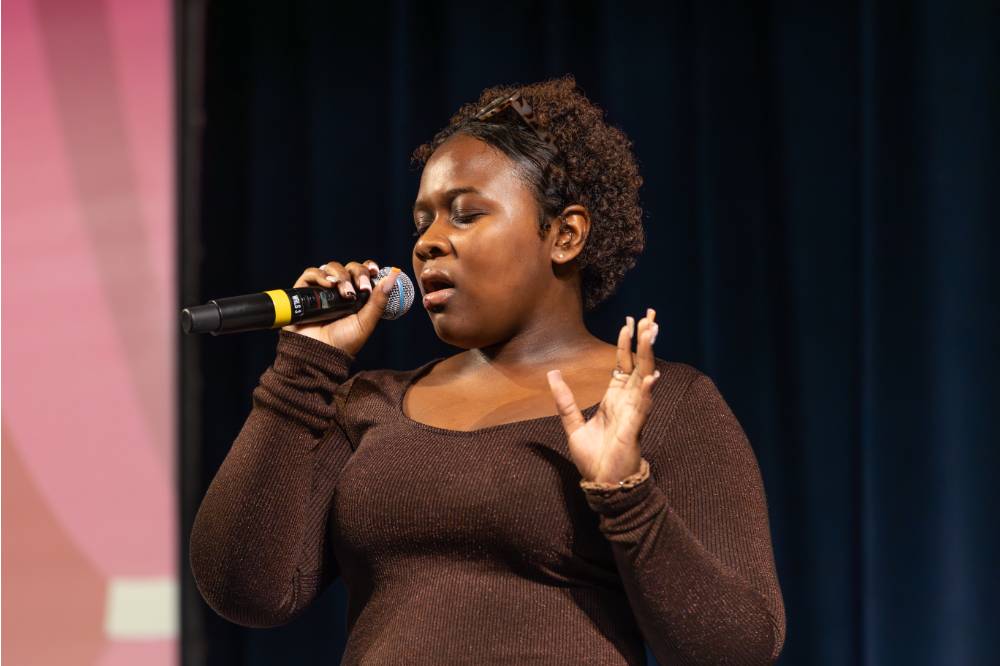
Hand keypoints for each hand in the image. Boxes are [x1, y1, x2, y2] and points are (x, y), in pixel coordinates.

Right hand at [282, 259, 399, 355]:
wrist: (319, 352)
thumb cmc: (343, 342)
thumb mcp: (366, 322)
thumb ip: (379, 300)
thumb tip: (394, 276)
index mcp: (356, 295)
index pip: (363, 272)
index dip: (368, 267)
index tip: (374, 271)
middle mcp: (339, 289)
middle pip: (350, 267)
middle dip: (358, 274)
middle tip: (362, 288)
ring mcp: (322, 289)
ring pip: (332, 267)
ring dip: (341, 276)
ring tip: (345, 293)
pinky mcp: (304, 291)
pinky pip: (311, 273)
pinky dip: (321, 275)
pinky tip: (329, 285)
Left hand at [547, 309, 660, 483]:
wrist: (602, 485)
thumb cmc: (593, 458)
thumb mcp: (572, 425)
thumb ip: (564, 401)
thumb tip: (552, 375)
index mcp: (614, 399)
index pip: (623, 364)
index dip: (626, 343)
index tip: (628, 322)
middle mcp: (627, 402)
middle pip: (638, 364)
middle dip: (644, 340)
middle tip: (650, 315)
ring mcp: (633, 414)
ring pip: (643, 378)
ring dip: (647, 356)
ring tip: (652, 333)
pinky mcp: (633, 430)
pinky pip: (641, 408)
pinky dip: (645, 392)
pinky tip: (650, 377)